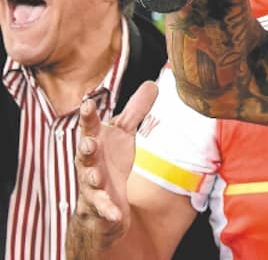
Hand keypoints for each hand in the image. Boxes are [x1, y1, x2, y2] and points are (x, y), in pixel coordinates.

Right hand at [72, 82, 158, 241]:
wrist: (102, 203)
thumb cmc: (109, 162)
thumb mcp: (123, 135)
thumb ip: (135, 111)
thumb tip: (152, 83)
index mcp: (94, 142)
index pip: (90, 127)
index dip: (88, 116)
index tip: (88, 102)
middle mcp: (89, 163)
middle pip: (84, 153)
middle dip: (85, 147)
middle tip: (89, 142)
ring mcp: (91, 186)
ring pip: (89, 181)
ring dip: (92, 178)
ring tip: (96, 176)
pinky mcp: (99, 206)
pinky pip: (103, 209)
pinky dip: (108, 211)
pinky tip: (116, 215)